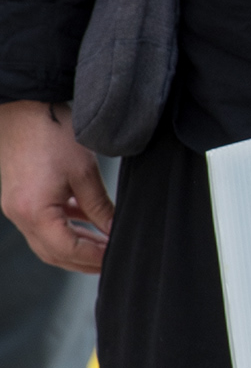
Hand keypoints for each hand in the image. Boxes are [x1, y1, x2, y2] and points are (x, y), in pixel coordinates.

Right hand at [0, 101, 114, 271]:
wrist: (24, 106)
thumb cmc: (52, 133)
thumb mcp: (85, 172)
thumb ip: (100, 207)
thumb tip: (114, 230)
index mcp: (34, 212)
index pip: (67, 249)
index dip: (94, 257)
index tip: (116, 258)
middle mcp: (19, 215)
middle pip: (54, 253)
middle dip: (84, 260)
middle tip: (111, 262)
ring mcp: (16, 207)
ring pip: (47, 241)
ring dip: (76, 245)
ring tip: (104, 246)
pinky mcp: (20, 197)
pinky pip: (43, 223)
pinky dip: (65, 226)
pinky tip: (88, 222)